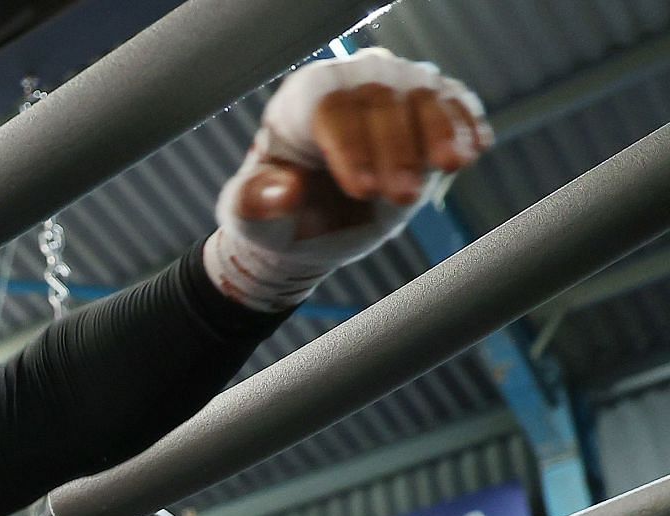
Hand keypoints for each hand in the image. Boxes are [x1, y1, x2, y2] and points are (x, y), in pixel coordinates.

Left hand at [208, 48, 491, 311]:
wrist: (315, 222)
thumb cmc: (278, 211)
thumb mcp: (253, 216)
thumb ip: (258, 202)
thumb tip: (284, 192)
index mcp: (301, 99)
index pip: (329, 108)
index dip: (350, 147)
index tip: (362, 190)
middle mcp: (350, 82)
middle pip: (381, 98)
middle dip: (396, 148)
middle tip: (401, 196)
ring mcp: (393, 89)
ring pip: (424, 93)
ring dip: (439, 132)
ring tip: (448, 167)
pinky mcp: (429, 106)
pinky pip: (454, 101)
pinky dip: (465, 124)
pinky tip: (473, 149)